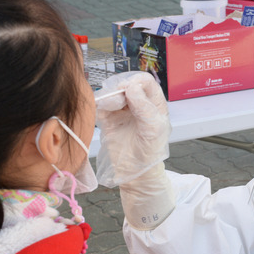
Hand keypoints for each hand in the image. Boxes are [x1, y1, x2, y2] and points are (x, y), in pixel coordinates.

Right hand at [95, 71, 170, 187]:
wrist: (135, 172)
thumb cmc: (150, 152)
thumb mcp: (153, 128)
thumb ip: (144, 106)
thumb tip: (130, 87)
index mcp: (154, 103)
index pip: (145, 81)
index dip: (136, 81)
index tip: (128, 90)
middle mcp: (138, 104)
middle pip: (127, 84)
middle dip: (120, 89)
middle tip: (117, 100)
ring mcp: (123, 111)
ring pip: (112, 92)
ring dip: (109, 96)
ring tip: (108, 107)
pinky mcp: (108, 119)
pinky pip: (101, 105)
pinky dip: (99, 104)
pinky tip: (102, 111)